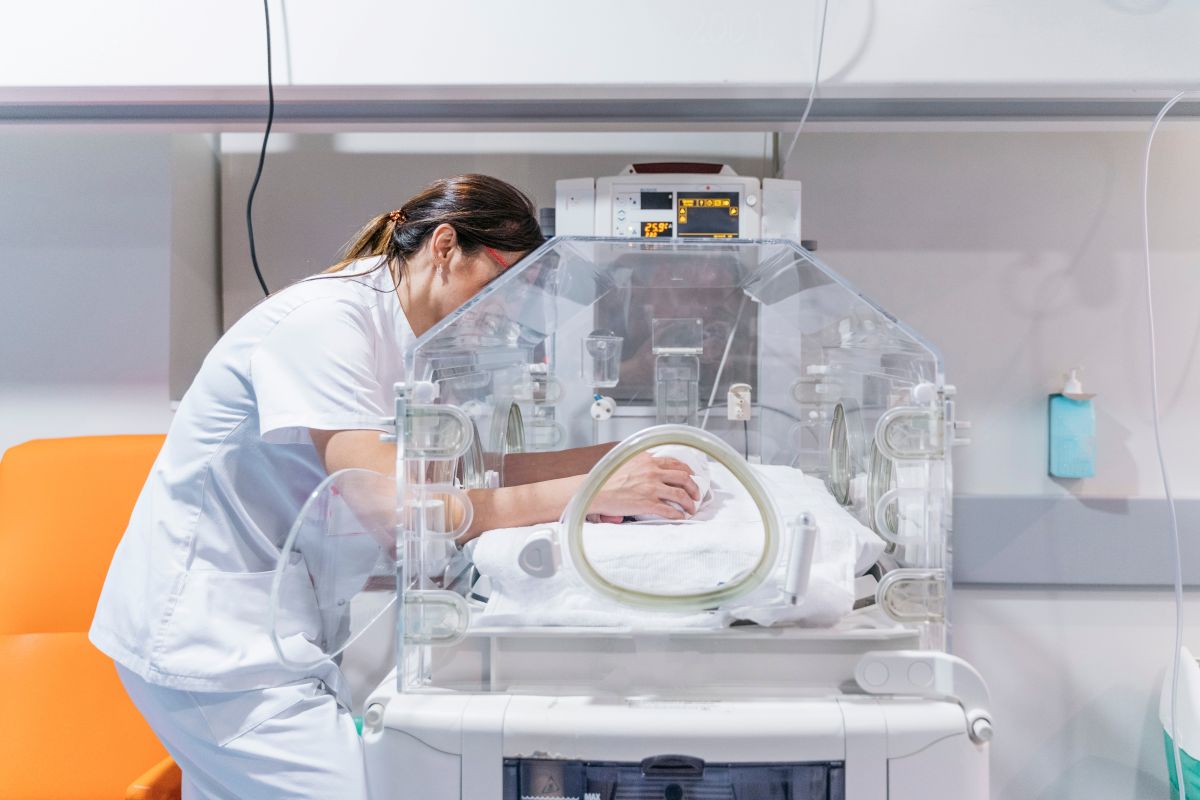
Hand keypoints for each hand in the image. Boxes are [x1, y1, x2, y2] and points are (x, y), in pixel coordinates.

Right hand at [587, 452, 701, 520]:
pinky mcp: (647, 503)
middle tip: (696, 495)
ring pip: (680, 494)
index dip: (688, 471)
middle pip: (683, 478)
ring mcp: (651, 488)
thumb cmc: (607, 478)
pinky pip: (669, 510)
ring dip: (689, 503)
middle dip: (694, 487)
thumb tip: (653, 466)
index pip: (675, 463)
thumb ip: (642, 462)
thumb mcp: (627, 461)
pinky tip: (679, 517)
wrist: (595, 490)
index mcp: (648, 460)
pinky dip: (678, 514)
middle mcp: (652, 471)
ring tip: (691, 508)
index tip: (691, 476)